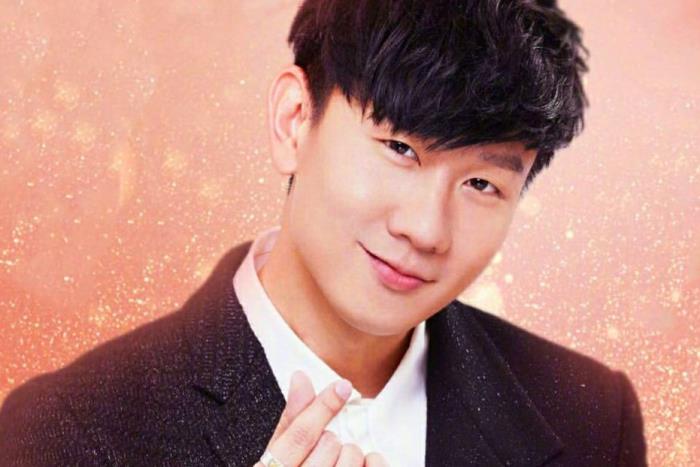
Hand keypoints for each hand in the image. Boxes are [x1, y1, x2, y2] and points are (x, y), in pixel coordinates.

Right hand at [254, 370, 388, 465]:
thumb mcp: (278, 456)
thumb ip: (292, 420)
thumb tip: (301, 378)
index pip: (300, 435)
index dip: (323, 406)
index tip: (342, 386)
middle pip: (330, 444)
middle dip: (333, 442)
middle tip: (324, 455)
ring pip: (352, 457)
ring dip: (352, 456)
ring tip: (338, 466)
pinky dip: (375, 463)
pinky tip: (365, 465)